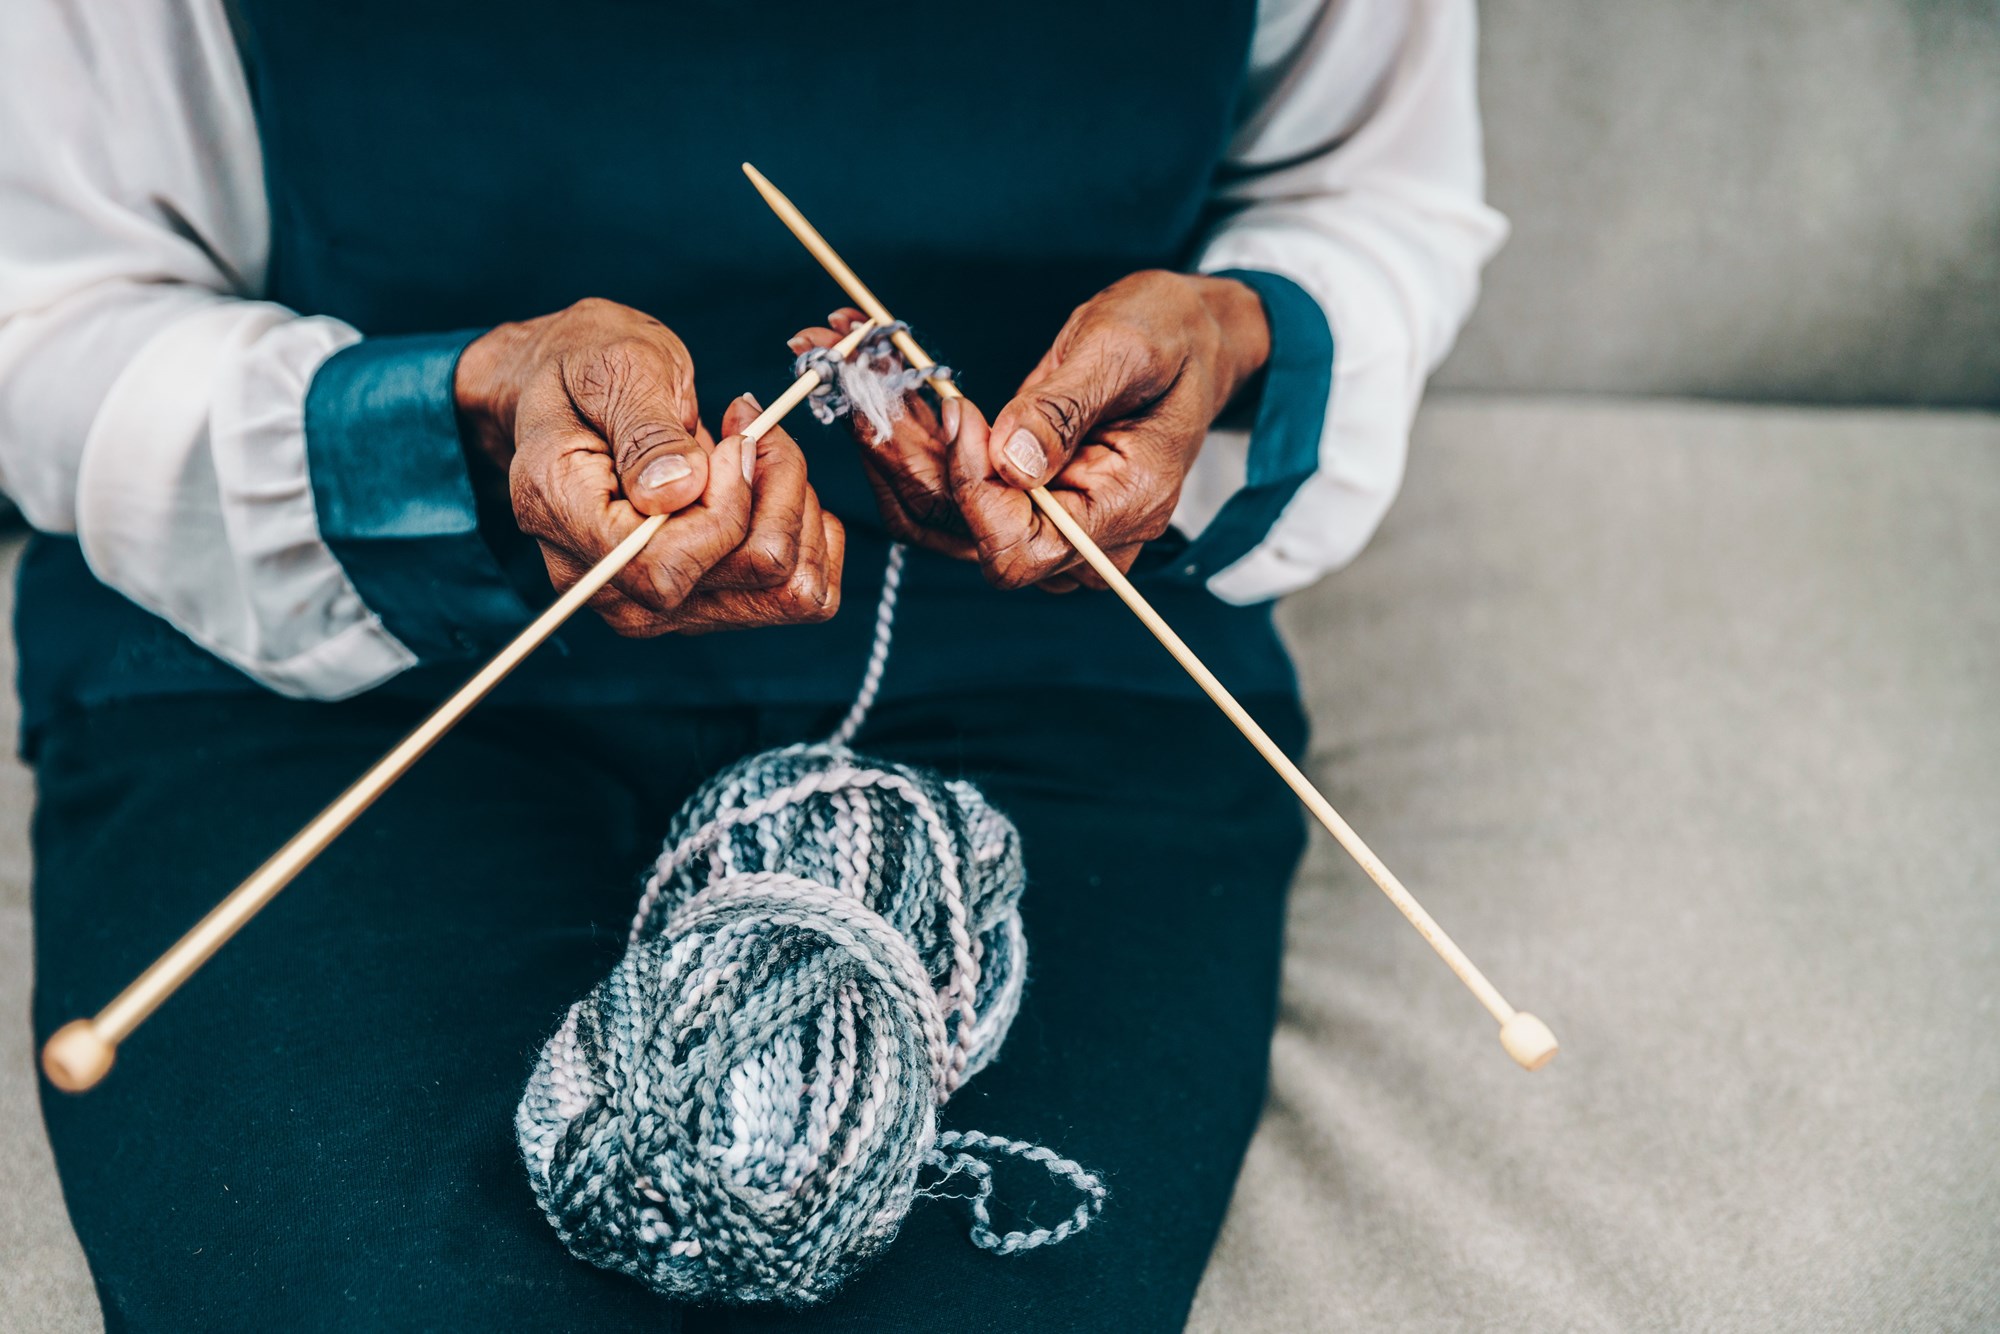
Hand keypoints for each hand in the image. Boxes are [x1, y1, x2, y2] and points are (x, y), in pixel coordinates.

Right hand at [457, 298, 841, 634]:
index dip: (725, 508)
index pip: (666, 569)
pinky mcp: (699, 601)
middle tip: (755, 429)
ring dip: (795, 512)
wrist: (574, 393)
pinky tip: (779, 486)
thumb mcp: (616, 372)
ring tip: (762, 451)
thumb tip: (678, 492)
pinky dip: (810, 537)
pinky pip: (795, 598)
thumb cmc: (587, 370)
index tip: (733, 439)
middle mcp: (609, 585)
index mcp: (566, 523)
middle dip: (776, 496)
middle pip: (738, 583)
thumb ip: (646, 435)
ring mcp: (655, 604)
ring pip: (779, 592)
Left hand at [793, 271, 1268, 591]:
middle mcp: (1084, 537)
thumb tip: (1011, 461)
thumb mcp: (1124, 350)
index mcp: (1124, 507)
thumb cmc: (1171, 336)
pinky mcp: (1021, 502)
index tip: (955, 413)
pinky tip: (876, 385)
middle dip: (903, 455)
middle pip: (965, 536)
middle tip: (859, 367)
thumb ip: (1066, 408)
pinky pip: (947, 495)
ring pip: (941, 517)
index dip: (975, 492)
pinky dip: (905, 442)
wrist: (1189, 339)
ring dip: (889, 445)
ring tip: (854, 364)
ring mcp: (1049, 525)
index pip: (1021, 548)